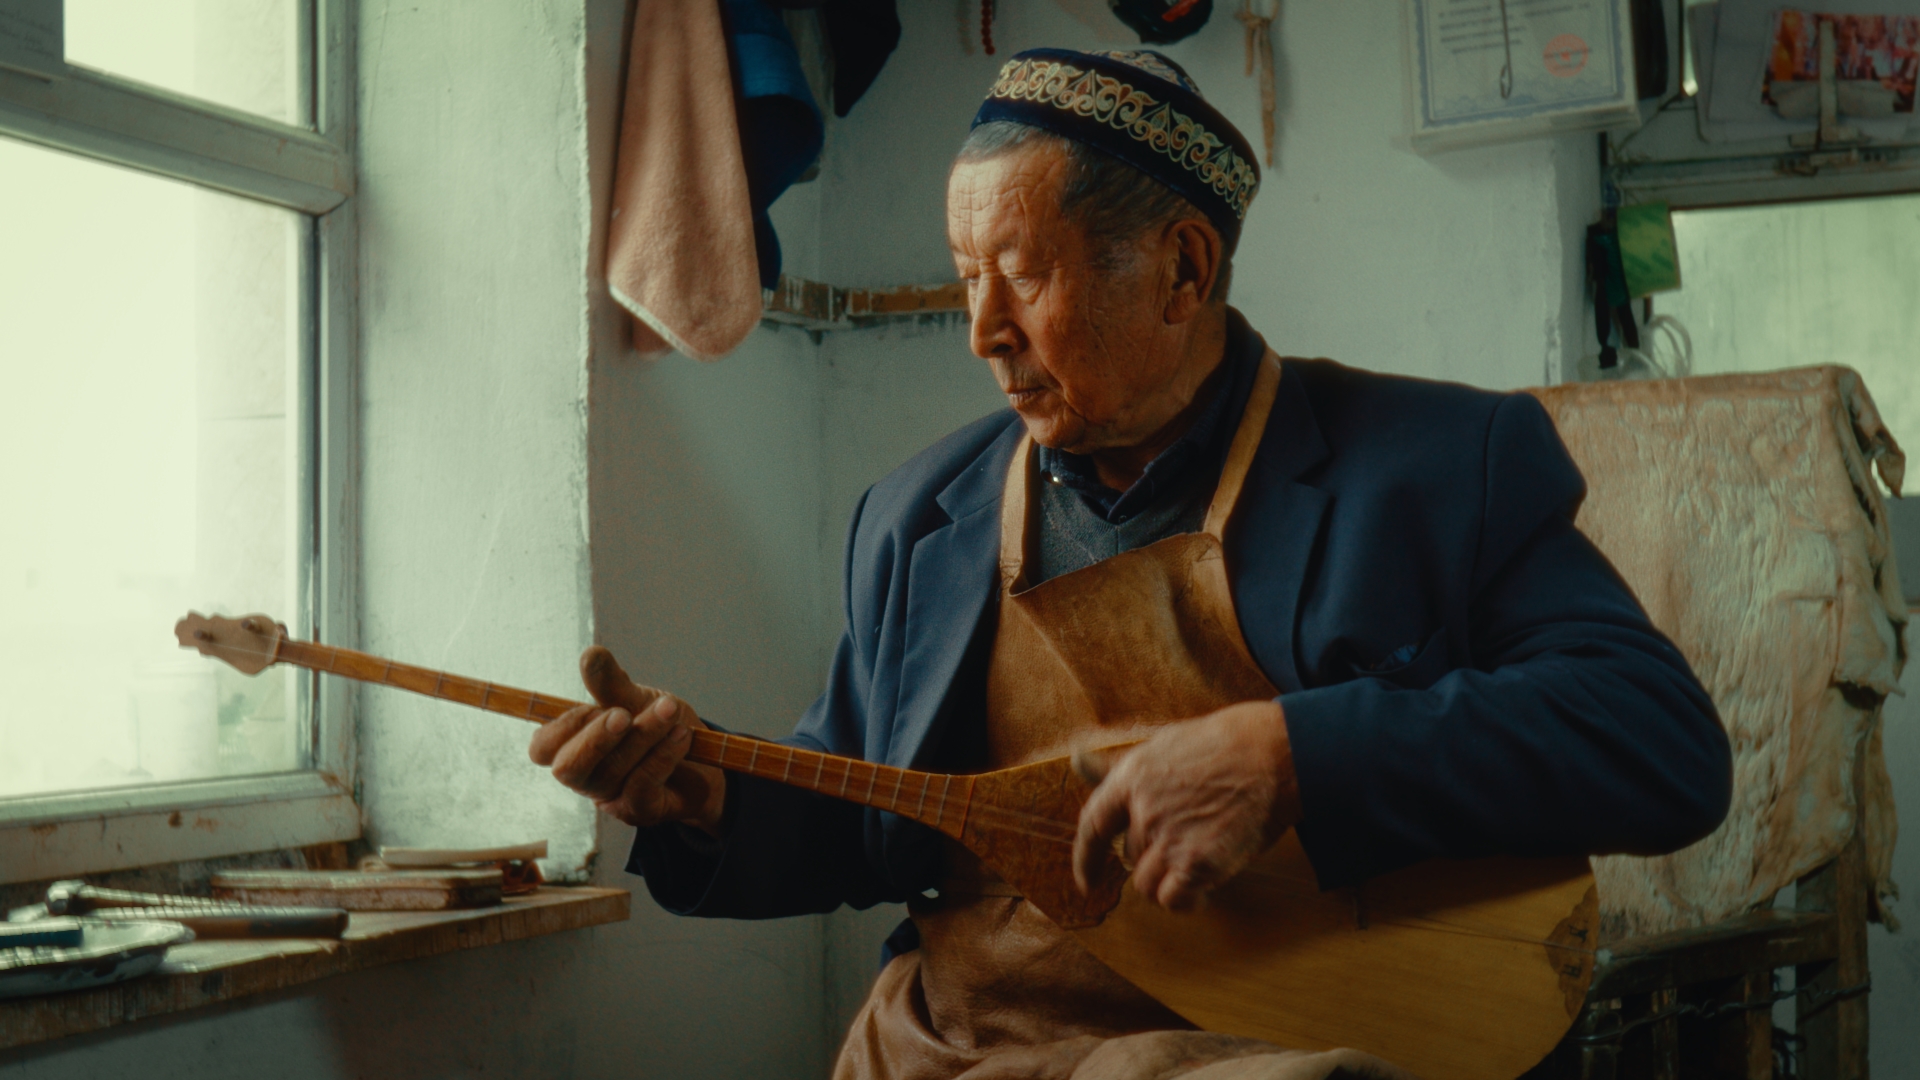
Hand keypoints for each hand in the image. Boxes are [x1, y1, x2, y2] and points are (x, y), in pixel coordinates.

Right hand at [528, 647, 726, 834]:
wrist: (706, 761)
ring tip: (669, 710)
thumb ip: (611, 684)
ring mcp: (612, 797)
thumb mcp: (637, 700)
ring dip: (643, 736)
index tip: (592, 706)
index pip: (542, 749)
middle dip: (596, 738)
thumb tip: (591, 654)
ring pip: (614, 770)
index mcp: (574, 747)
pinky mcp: (640, 810)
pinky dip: (662, 755)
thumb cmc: (661, 729)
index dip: (560, 728)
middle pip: (568, 768)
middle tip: (624, 715)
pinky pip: (642, 785)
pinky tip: (681, 736)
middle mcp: (586, 776)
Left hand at [1071, 700, 1301, 910]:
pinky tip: (1204, 892)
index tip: (1087, 882)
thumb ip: (1119, 766)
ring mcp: (1170, 837)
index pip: (1092, 826)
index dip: (1086, 859)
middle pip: (1130, 857)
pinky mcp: (1199, 862)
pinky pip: (1174, 900)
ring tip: (1198, 863)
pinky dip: (1186, 902)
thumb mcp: (1163, 745)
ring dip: (1169, 882)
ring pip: (1148, 884)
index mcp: (1131, 778)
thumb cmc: (1223, 745)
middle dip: (1154, 856)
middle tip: (1190, 839)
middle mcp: (1144, 810)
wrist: (1273, 753)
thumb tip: (1076, 757)